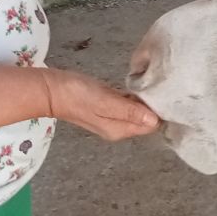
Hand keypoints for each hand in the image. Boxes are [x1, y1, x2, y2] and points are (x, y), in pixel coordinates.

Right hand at [45, 68, 159, 141]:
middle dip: (153, 107)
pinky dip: (133, 97)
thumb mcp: (106, 102)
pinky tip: (136, 86)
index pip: (149, 126)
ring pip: (137, 111)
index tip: (165, 96)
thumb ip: (129, 111)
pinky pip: (127, 104)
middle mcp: (118, 128)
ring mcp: (112, 118)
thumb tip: (155, 121)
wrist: (51, 90)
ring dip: (144, 101)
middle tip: (161, 87)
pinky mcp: (107, 106)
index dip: (158, 112)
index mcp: (119, 131)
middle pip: (145, 120)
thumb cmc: (77, 94)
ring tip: (152, 85)